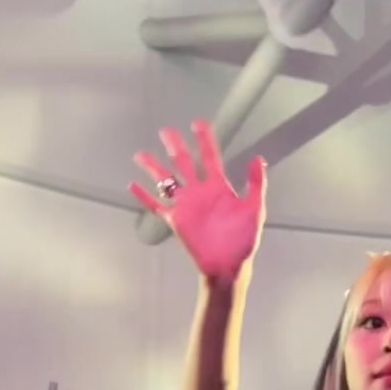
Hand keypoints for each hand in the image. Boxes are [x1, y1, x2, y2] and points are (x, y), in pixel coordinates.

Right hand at [130, 122, 265, 282]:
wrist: (229, 266)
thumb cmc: (244, 240)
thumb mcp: (255, 209)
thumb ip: (256, 184)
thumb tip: (258, 158)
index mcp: (219, 187)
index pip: (210, 157)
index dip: (204, 140)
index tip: (198, 123)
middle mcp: (200, 192)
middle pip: (184, 163)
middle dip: (176, 147)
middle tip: (166, 131)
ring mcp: (186, 206)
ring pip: (166, 181)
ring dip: (154, 167)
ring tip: (141, 154)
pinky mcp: (176, 221)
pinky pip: (156, 206)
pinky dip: (144, 197)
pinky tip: (132, 185)